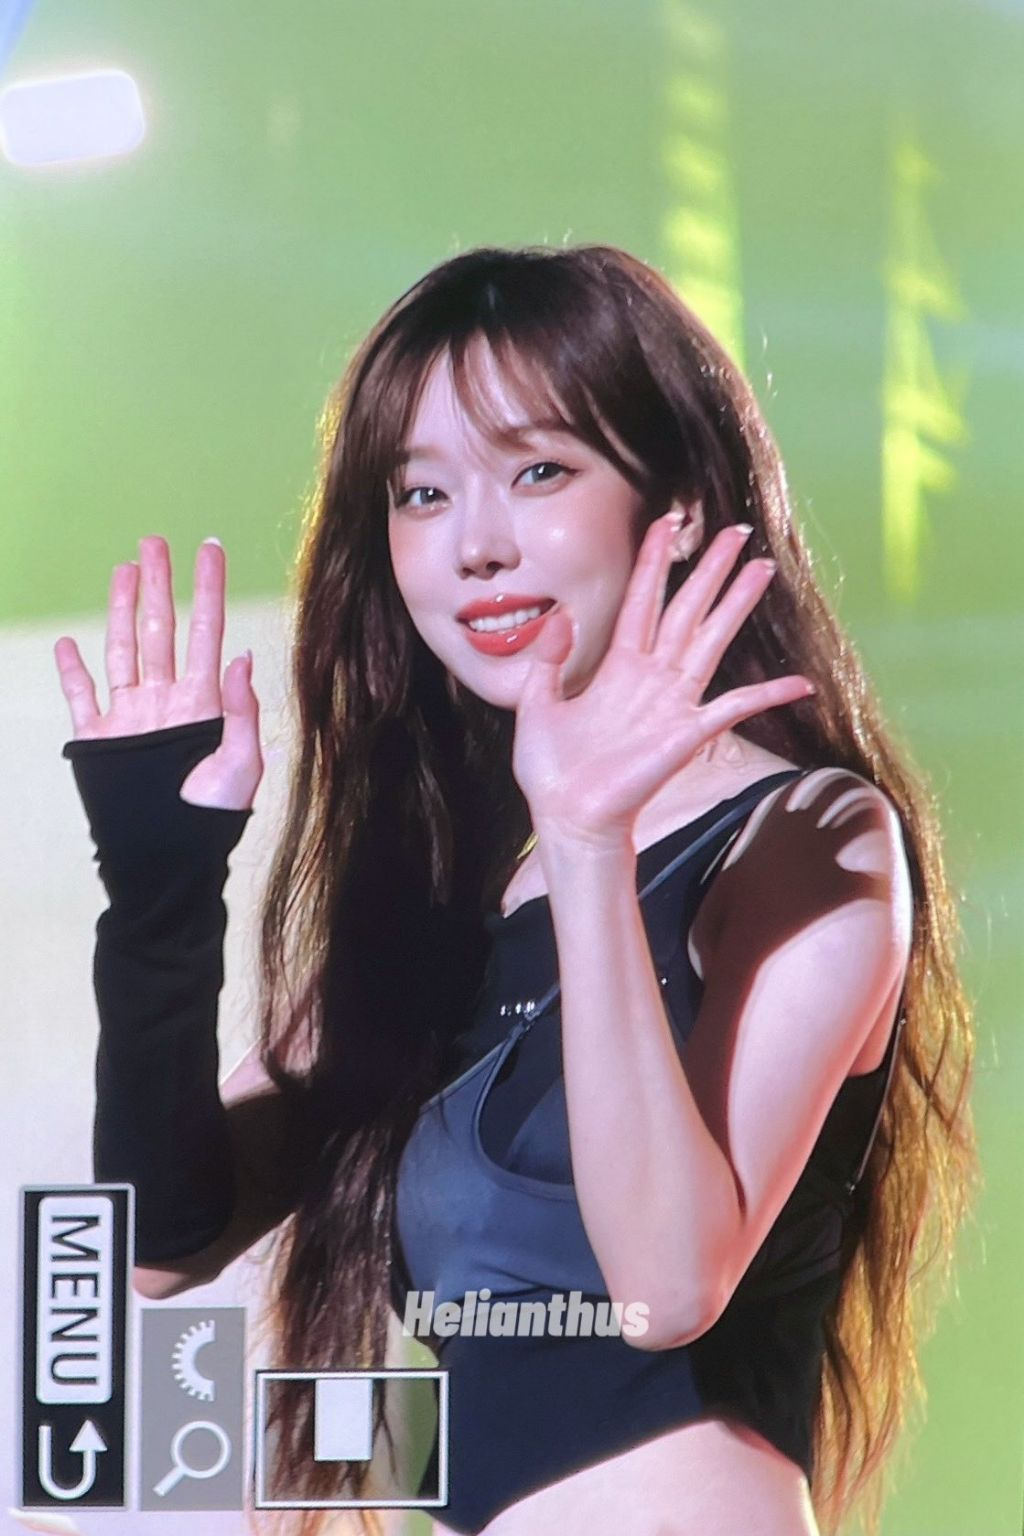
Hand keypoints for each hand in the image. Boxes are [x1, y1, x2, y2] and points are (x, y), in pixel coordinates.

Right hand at [54, 536, 262, 810]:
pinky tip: (69, 643)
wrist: (169, 862)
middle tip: (155, 540)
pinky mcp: (100, 740)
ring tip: (124, 569)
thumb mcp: (242, 765)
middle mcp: (166, 701)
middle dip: (158, 583)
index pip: (207, 631)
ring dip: (120, 609)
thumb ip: (242, 710)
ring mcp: (131, 718)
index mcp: (204, 702)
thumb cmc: (213, 819)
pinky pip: (82, 697)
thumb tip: (241, 656)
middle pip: (160, 628)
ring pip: (123, 649)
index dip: (209, 589)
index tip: (210, 549)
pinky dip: (72, 670)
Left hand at [511, 514, 814, 846]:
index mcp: (616, 667)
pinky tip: (800, 684)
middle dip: (711, 569)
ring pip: (711, 639)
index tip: (669, 521)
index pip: (642, 601)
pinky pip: (735, 707)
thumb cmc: (551, 771)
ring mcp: (673, 703)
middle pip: (687, 609)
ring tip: (763, 568)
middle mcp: (651, 677)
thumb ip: (548, 659)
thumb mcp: (537, 705)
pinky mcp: (687, 732)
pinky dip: (769, 695)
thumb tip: (560, 615)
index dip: (655, 562)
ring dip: (736, 604)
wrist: (568, 818)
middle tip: (735, 532)